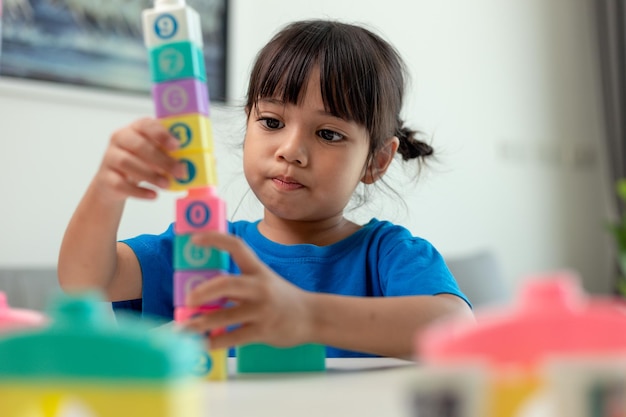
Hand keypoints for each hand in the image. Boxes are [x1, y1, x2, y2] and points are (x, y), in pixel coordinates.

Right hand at [93, 118, 184, 200]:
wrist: (114, 182)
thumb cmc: (140, 162)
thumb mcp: (154, 153)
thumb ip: (168, 152)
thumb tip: (189, 161)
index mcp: (135, 128)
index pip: (146, 125)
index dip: (162, 135)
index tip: (177, 146)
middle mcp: (120, 139)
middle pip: (139, 146)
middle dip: (162, 159)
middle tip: (180, 171)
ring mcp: (110, 158)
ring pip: (127, 163)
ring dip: (150, 175)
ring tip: (167, 184)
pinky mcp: (105, 178)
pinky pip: (120, 184)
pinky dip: (139, 191)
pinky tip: (153, 195)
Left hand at [184, 231, 313, 349]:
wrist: (313, 317)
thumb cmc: (282, 299)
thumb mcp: (264, 283)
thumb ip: (237, 285)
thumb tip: (201, 291)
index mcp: (258, 270)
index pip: (236, 246)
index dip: (214, 239)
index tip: (194, 239)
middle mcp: (260, 287)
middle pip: (227, 284)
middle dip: (203, 291)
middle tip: (188, 299)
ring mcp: (262, 310)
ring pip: (225, 316)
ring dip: (200, 323)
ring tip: (183, 328)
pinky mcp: (264, 331)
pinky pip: (233, 338)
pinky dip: (215, 342)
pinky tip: (203, 345)